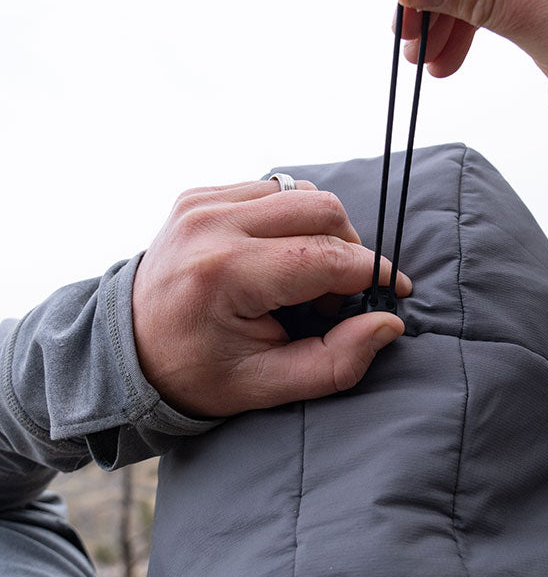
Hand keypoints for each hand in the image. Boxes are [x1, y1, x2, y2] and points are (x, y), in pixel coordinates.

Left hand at [131, 179, 411, 416]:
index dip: (373, 274)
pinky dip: (291, 221)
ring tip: (303, 278)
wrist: (127, 349)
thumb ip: (336, 362)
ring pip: (302, 192)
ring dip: (321, 233)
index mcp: (226, 273)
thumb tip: (388, 323)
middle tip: (335, 295)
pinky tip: (277, 258)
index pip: (327, 258)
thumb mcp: (268, 386)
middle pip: (322, 209)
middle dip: (349, 250)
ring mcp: (202, 202)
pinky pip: (272, 190)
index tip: (392, 292)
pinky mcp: (199, 194)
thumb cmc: (197, 373)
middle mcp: (212, 224)